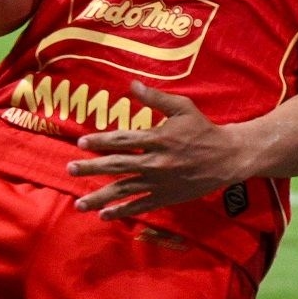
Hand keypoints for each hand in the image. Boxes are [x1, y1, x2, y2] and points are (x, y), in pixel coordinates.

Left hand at [69, 82, 248, 218]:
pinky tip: (104, 214)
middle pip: (117, 166)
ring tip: (79, 203)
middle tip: (70, 169)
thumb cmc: (203, 129)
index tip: (81, 142)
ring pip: (123, 190)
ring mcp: (158, 182)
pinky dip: (121, 211)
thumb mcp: (182, 107)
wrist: (227, 157)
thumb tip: (131, 84)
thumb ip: (156, 98)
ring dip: (100, 197)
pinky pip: (139, 206)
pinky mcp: (165, 197)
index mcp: (157, 139)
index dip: (100, 141)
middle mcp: (154, 162)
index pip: (123, 140)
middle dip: (91, 168)